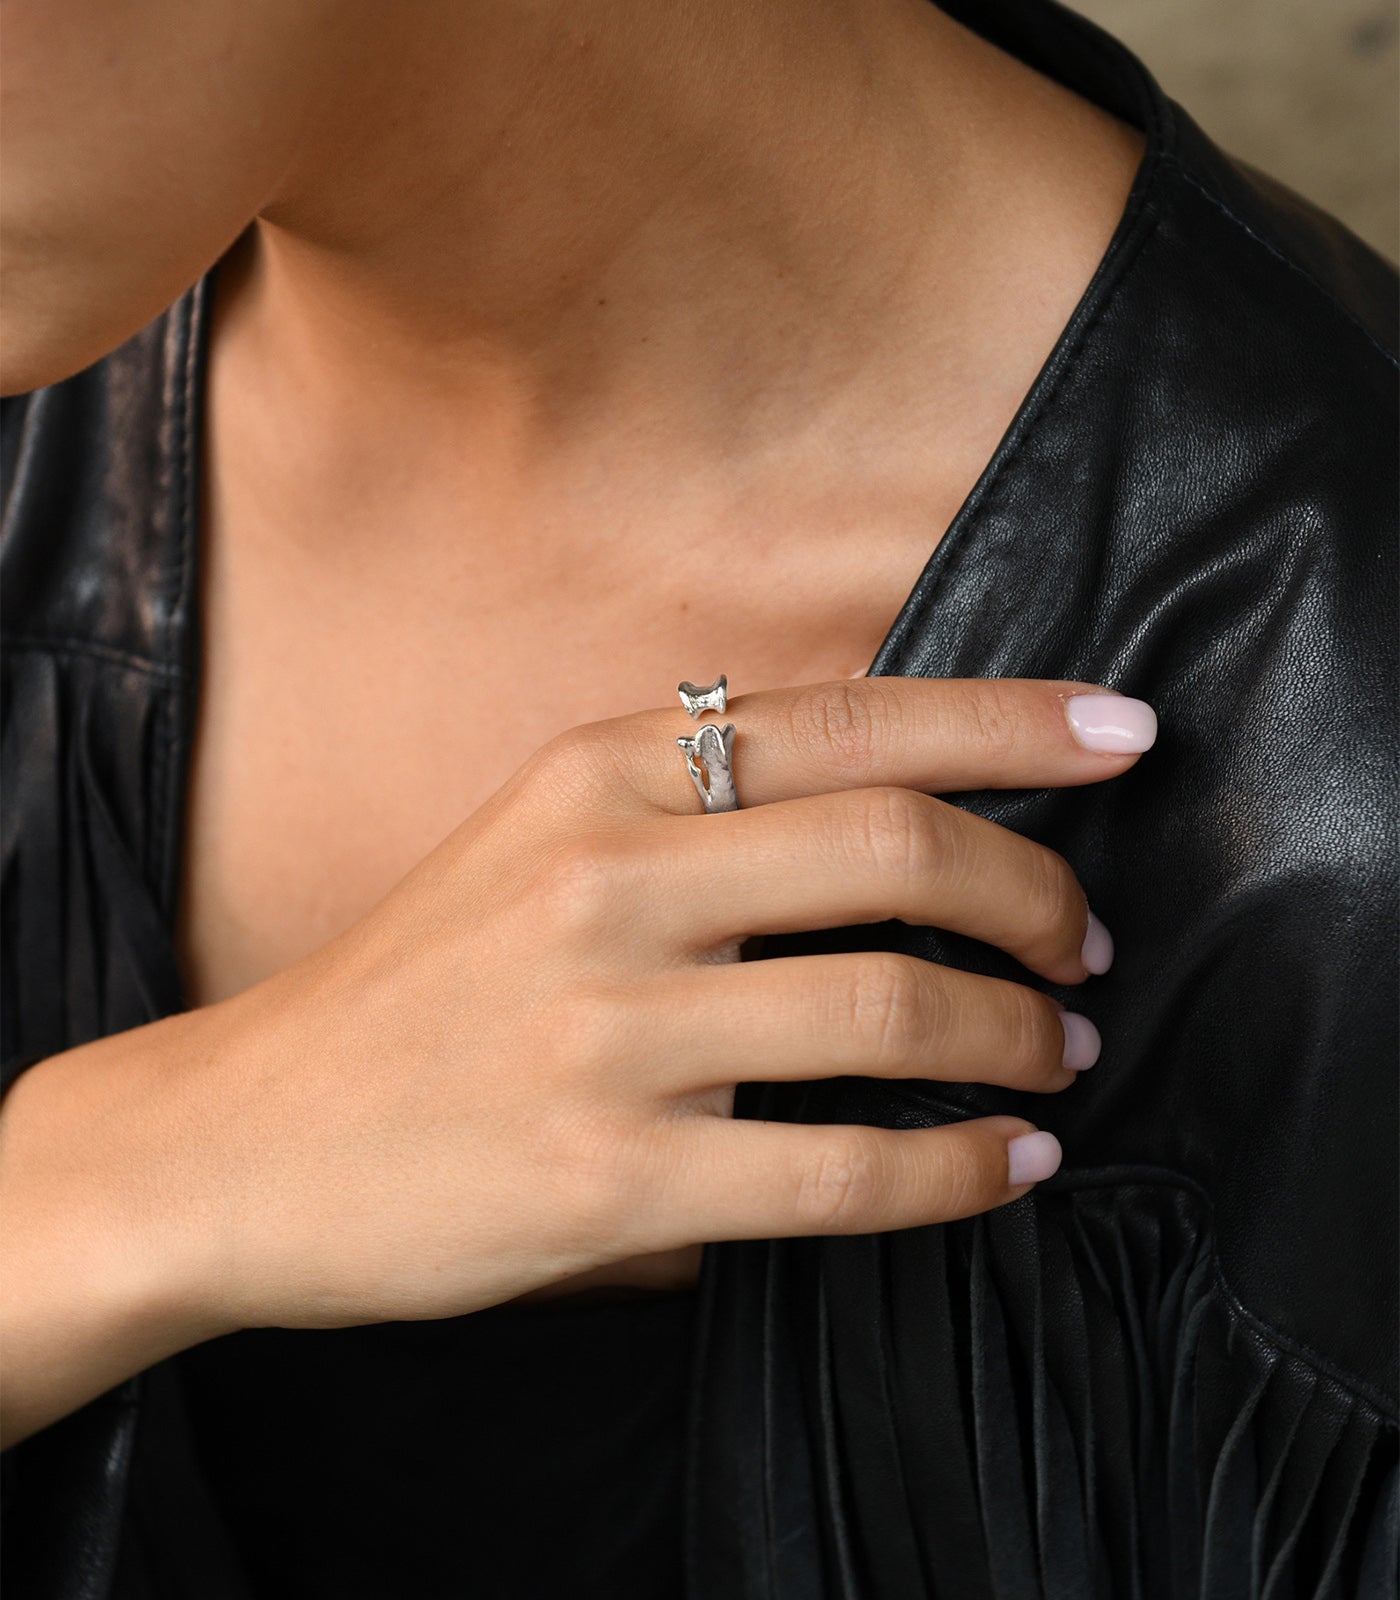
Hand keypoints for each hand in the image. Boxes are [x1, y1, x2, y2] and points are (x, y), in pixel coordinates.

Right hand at [175, 675, 1150, 1330]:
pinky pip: (846, 1168)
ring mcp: (608, 1028)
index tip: (1123, 736)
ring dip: (1017, 1033)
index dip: (1012, 722)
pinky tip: (1008, 1162)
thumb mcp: (536, 843)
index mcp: (596, 774)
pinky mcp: (609, 1175)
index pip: (848, 718)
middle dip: (1038, 891)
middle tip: (1087, 940)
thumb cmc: (416, 988)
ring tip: (1057, 1052)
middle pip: (898, 846)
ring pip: (893, 1005)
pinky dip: (961, 1169)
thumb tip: (895, 816)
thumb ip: (694, 814)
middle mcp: (606, 877)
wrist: (245, 1137)